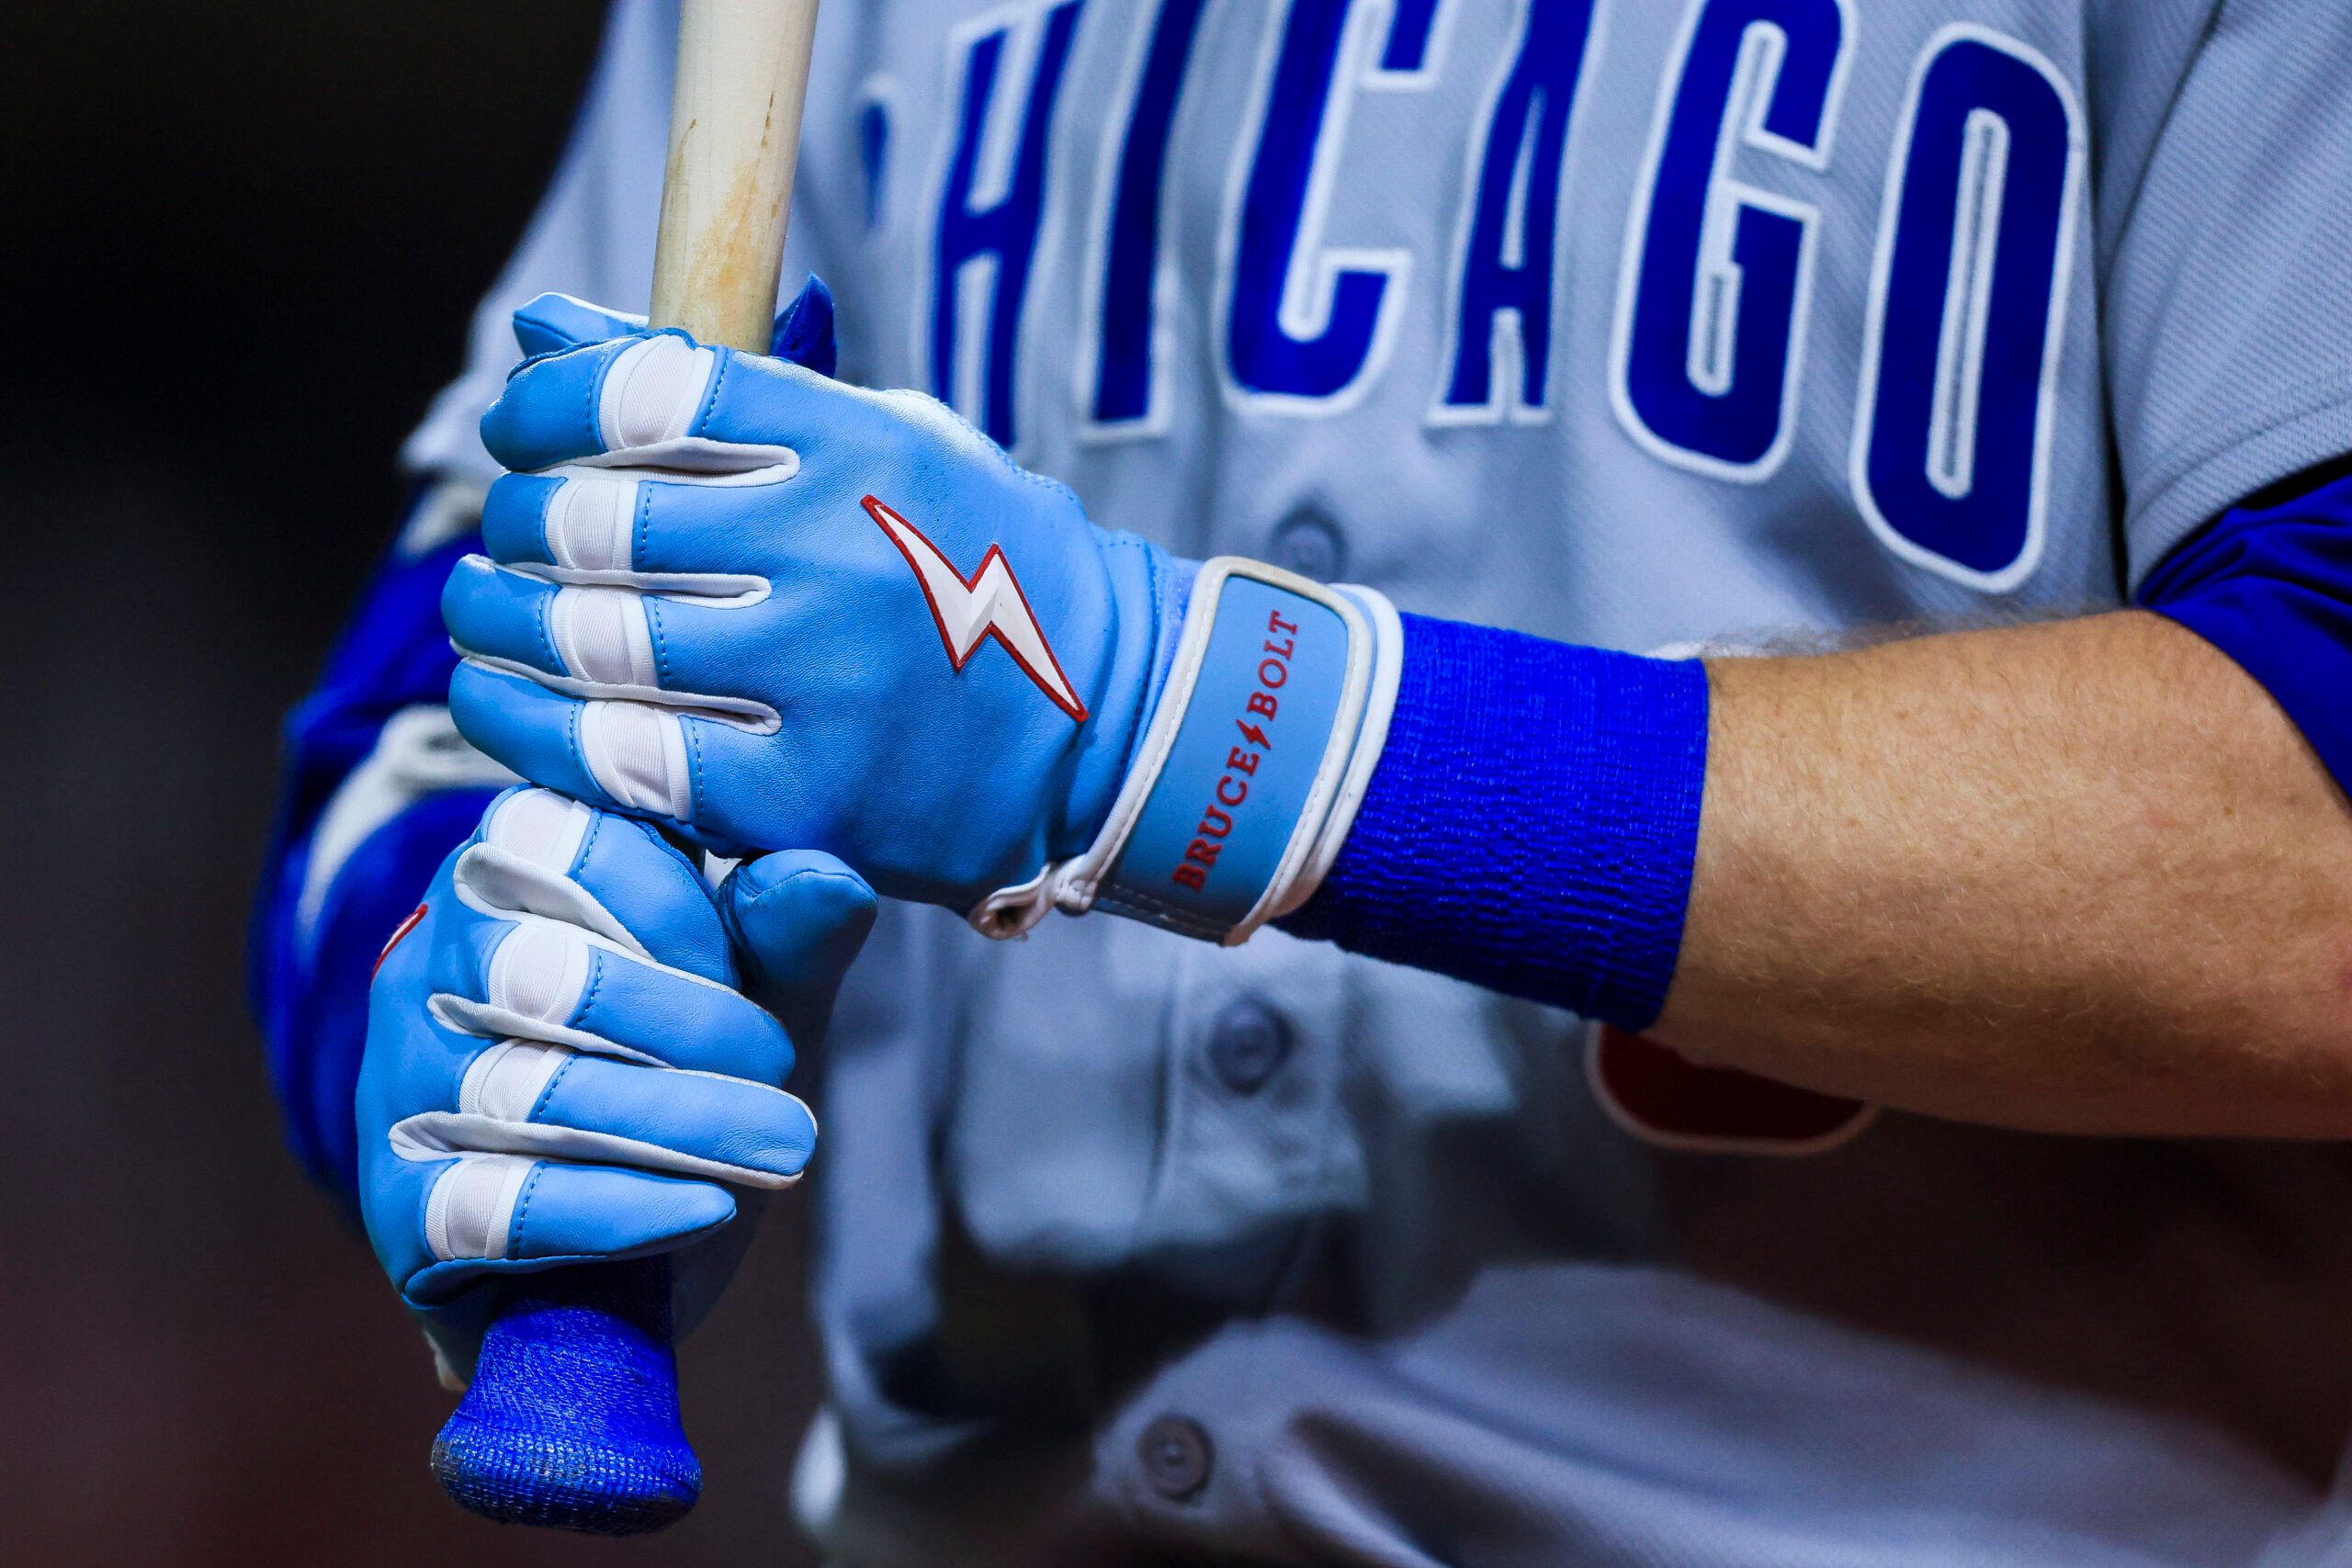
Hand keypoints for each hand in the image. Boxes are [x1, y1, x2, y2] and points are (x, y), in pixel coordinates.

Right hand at [357, 786, 874, 1374]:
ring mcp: (399, 1089)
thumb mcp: (759, 990)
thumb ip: (785, 934)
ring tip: (781, 1145)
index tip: (750, 970)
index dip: (675, 910)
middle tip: (782, 1066)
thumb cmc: (693, 1071)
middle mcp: (426, 967)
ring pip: (527, 1091)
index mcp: (506, 875)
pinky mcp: (400, 1211)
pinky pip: (496, 1207)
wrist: (639, 1248)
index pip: (565, 846)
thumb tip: (832, 879)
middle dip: (684, 1024)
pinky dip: (617, 1210)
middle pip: (540, 974)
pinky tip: (707, 1208)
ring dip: (674, 1120)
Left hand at [442, 295, 1182, 911]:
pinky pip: (623, 760)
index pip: (647, 394)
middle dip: (519, 521)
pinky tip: (503, 704)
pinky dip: (534, 730)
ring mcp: (825, 681)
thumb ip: (722, 389)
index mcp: (863, 448)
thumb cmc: (979, 566)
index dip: (546, 404)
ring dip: (499, 624)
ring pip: (592, 643)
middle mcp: (841, 554)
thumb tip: (539, 324)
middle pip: (599, 520)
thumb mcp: (889, 443)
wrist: (1115, 719)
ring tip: (484, 613)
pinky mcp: (808, 798)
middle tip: (506, 535)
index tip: (518, 428)